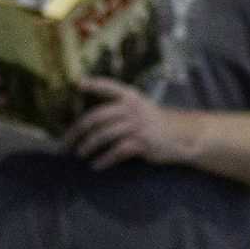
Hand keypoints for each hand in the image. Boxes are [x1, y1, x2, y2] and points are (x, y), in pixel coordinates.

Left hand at [64, 77, 194, 170]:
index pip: (109, 86)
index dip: (94, 84)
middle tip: (66, 142)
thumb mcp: (140, 109)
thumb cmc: (156, 123)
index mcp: (130, 97)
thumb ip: (119, 111)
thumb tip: (89, 123)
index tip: (77, 83)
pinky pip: (117, 151)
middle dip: (78, 130)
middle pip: (97, 117)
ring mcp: (137, 125)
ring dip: (88, 146)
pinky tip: (96, 165)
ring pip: (103, 135)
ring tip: (80, 154)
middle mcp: (132, 108)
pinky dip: (104, 159)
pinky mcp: (142, 142)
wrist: (183, 135)